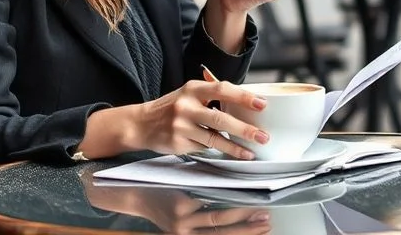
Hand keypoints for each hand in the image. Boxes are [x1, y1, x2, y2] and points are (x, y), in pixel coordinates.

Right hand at [81, 177, 270, 234]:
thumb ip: (204, 174)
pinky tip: (244, 233)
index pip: (217, 204)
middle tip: (266, 216)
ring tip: (262, 227)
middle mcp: (181, 221)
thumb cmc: (160, 178)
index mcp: (181, 202)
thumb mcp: (180, 172)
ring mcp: (181, 232)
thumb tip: (235, 172)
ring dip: (242, 232)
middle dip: (245, 221)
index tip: (258, 201)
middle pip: (219, 222)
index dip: (239, 206)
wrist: (134, 196)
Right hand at [131, 79, 269, 159]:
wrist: (141, 123)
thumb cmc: (171, 107)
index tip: (262, 105)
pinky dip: (216, 150)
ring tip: (251, 152)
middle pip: (221, 118)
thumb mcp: (188, 92)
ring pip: (214, 139)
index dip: (243, 97)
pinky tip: (227, 152)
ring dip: (235, 148)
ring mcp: (181, 126)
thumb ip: (212, 91)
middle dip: (245, 129)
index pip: (222, 89)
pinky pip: (203, 148)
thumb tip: (244, 94)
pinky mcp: (178, 143)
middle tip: (263, 136)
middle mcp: (186, 106)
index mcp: (192, 89)